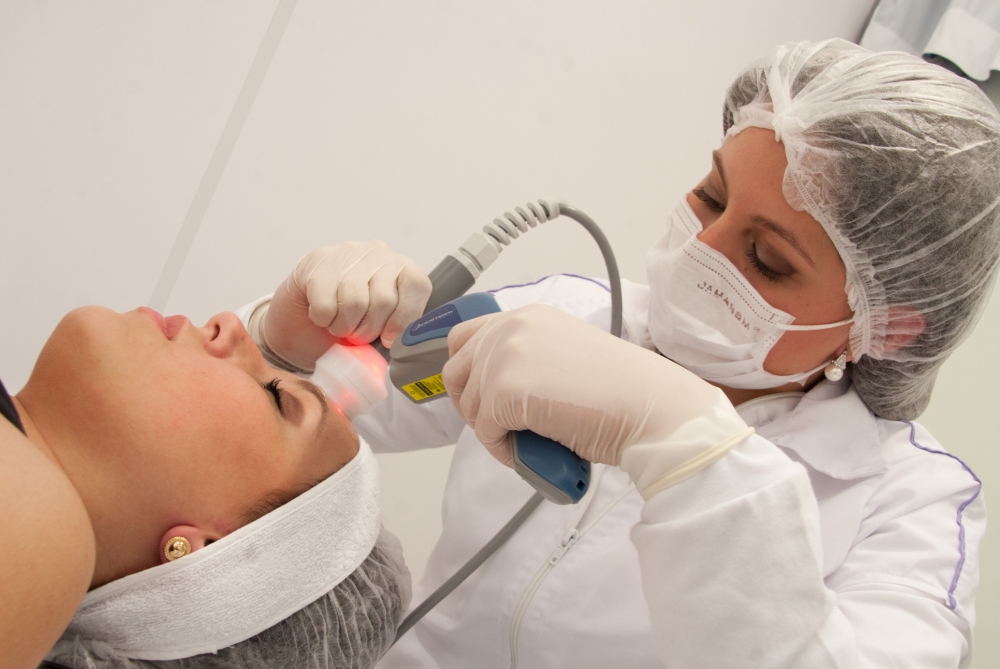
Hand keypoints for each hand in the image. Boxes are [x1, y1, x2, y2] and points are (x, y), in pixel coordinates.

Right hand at [262, 241, 430, 370]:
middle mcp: (379, 255)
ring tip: (338, 324)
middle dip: (368, 329)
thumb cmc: (346, 324)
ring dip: (344, 326)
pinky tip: (322, 314)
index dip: (403, 318)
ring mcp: (348, 254)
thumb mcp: (378, 333)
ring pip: (354, 301)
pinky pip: (325, 303)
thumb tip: (397, 347)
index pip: (416, 285)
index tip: (388, 338)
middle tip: (355, 334)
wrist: (300, 322)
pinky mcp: (317, 262)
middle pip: (384, 300)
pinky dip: (323, 319)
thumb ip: (392, 336)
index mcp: (401, 269)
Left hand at [442, 305, 752, 496]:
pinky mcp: (504, 390)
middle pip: (456, 371)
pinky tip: (530, 451)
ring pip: (469, 405)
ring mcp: (505, 355)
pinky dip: (502, 449)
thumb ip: (528, 358)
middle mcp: (511, 326)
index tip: (481, 400)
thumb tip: (494, 389)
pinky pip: (483, 430)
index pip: (466, 338)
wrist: (650, 407)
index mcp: (528, 315)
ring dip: (491, 431)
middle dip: (472, 405)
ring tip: (527, 442)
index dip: (468, 374)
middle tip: (501, 428)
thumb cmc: (621, 392)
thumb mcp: (563, 355)